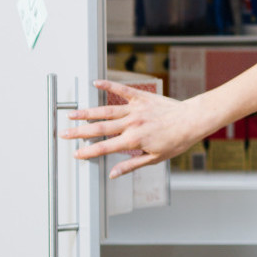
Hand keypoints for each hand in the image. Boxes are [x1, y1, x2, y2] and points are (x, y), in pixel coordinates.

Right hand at [65, 80, 204, 177]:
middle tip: (63, 134)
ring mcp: (136, 109)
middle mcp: (132, 123)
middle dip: (79, 132)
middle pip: (100, 128)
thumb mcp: (155, 158)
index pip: (105, 147)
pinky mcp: (142, 97)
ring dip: (87, 112)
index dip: (88, 152)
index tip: (75, 154)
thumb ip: (131, 165)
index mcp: (134, 140)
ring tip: (71, 114)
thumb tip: (113, 174)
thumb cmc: (177, 140)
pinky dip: (109, 85)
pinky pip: (123, 90)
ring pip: (106, 110)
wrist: (192, 120)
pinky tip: (96, 83)